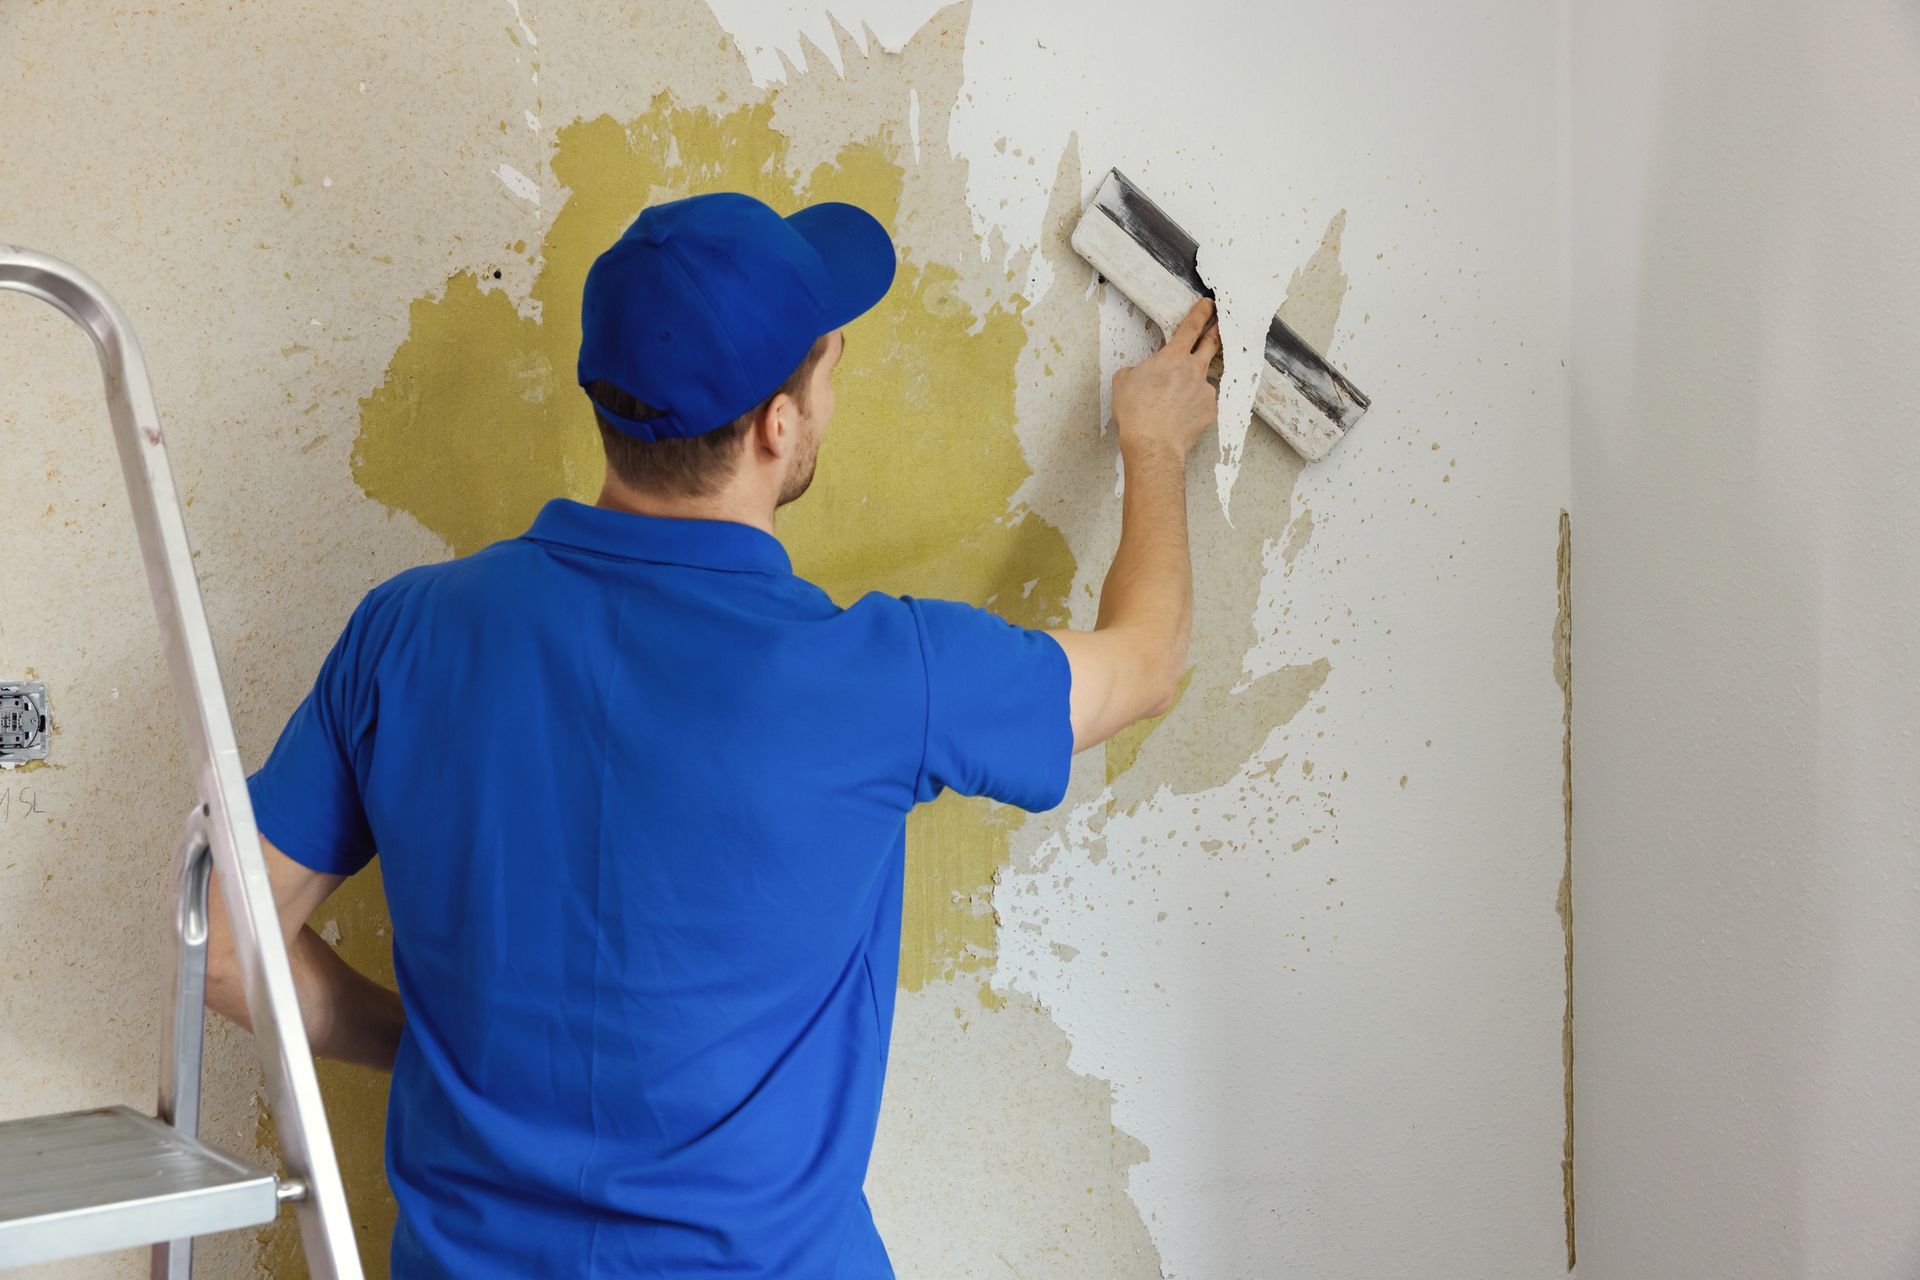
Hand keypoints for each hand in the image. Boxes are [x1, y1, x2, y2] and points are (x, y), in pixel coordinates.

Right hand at [1112, 297, 1221, 459]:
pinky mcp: (1211, 410)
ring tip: (1174, 402)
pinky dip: (1194, 407)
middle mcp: (1194, 370)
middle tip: (1220, 324)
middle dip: (1216, 331)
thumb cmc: (1136, 413)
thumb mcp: (1123, 382)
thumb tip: (1140, 374)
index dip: (1201, 312)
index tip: (1209, 305)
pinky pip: (1203, 403)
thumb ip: (1136, 371)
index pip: (1191, 327)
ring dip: (1192, 384)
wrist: (1153, 444)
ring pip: (1202, 380)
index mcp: (1172, 358)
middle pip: (1211, 344)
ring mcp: (1205, 390)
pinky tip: (1181, 417)